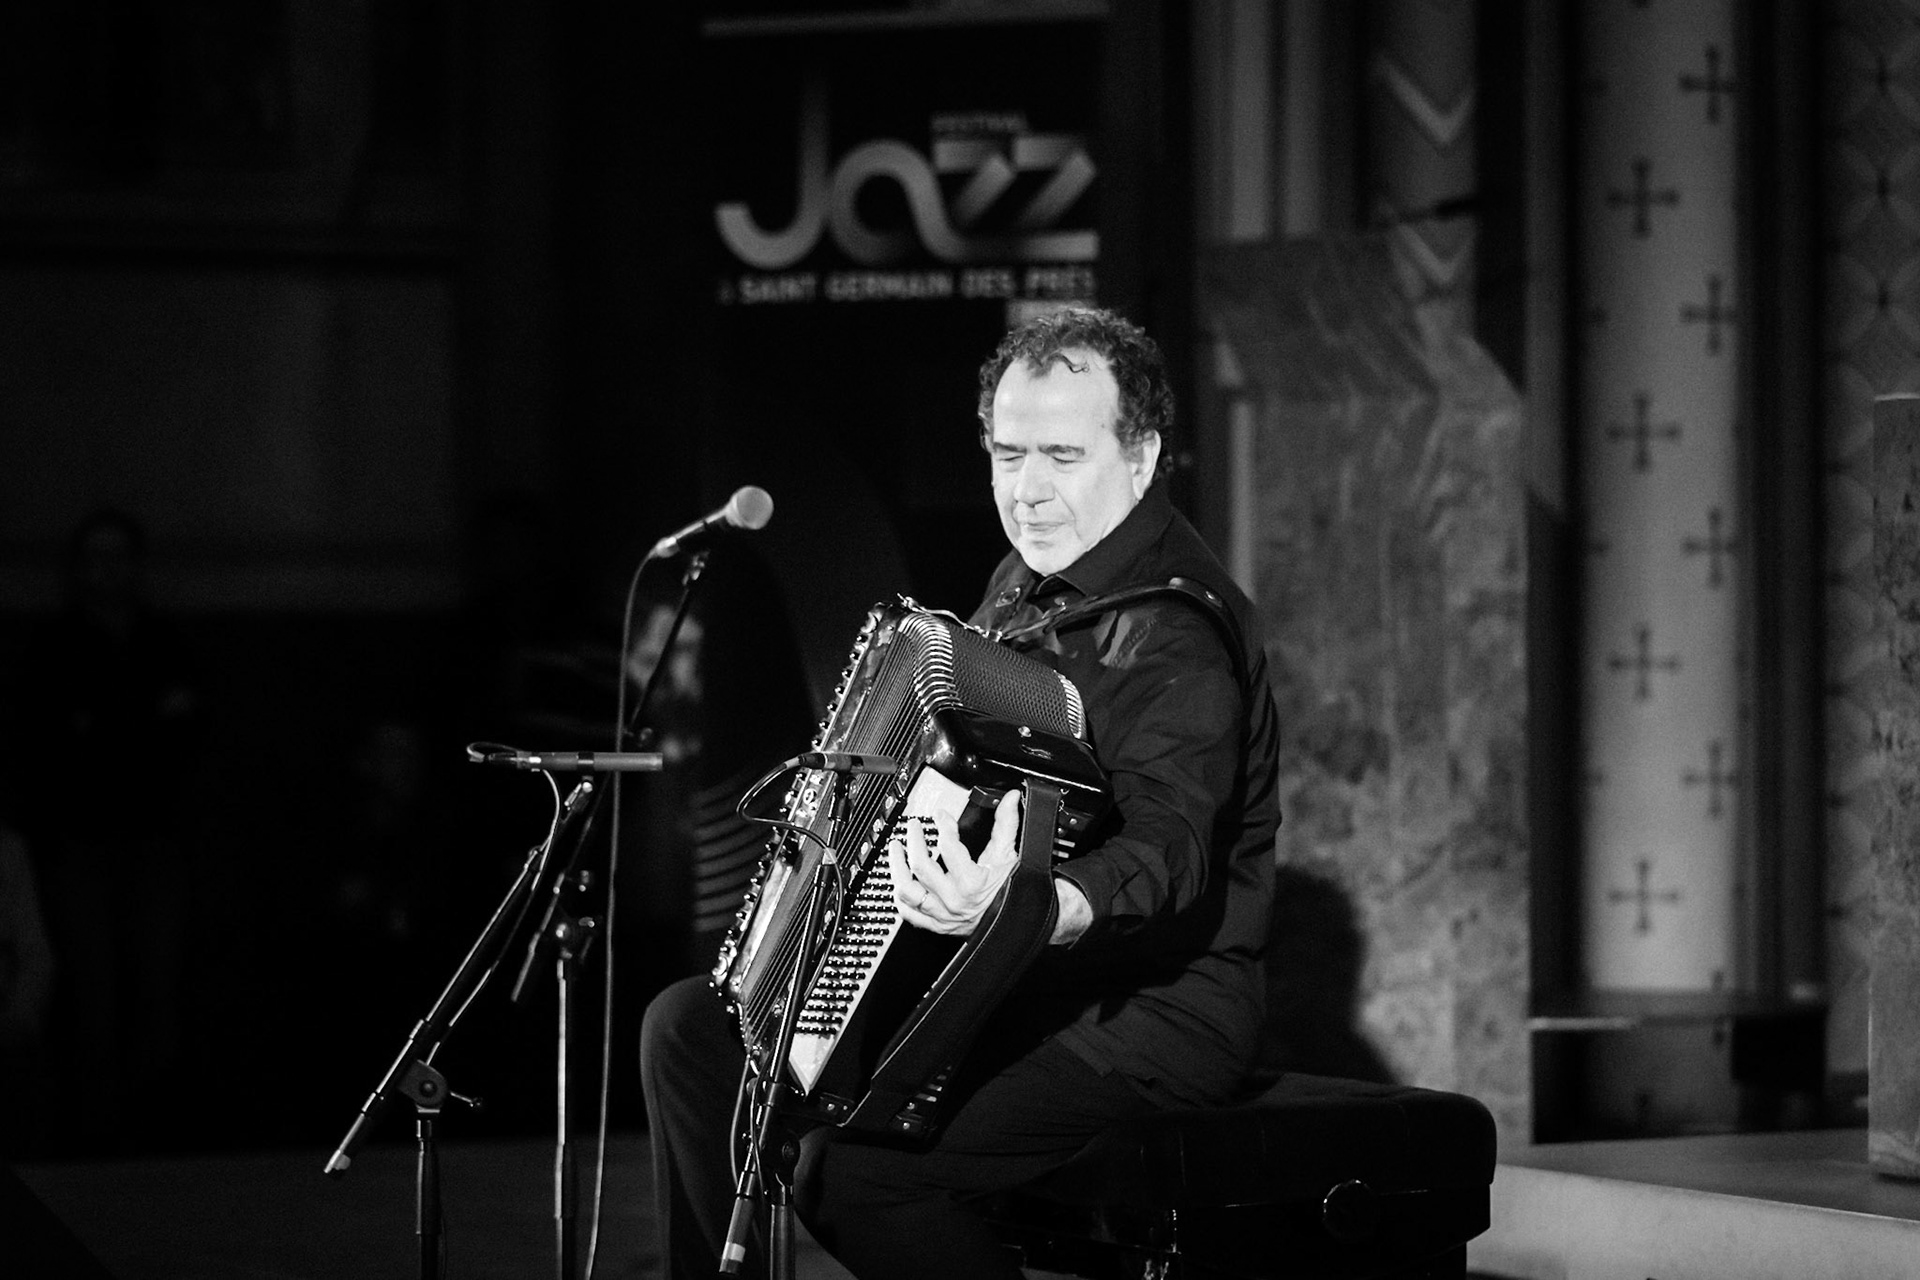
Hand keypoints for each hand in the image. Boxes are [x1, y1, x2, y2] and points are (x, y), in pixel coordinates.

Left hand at [890, 789, 1021, 934]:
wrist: (1010, 923)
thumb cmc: (1008, 890)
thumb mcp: (1007, 856)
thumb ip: (1006, 825)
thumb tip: (1010, 799)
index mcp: (971, 882)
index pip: (948, 847)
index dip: (943, 825)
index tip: (941, 815)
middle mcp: (953, 899)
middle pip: (921, 866)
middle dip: (913, 841)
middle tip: (913, 826)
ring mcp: (941, 914)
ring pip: (907, 891)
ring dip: (897, 867)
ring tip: (895, 849)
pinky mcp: (935, 925)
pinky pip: (908, 913)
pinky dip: (899, 897)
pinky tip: (899, 880)